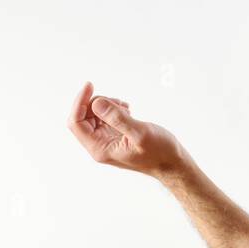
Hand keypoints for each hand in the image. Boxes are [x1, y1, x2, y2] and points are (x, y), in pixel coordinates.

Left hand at [67, 81, 185, 175]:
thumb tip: (96, 103)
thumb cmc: (159, 152)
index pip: (76, 123)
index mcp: (100, 149)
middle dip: (95, 103)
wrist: (172, 163)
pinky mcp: (114, 136)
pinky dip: (113, 109)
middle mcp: (99, 146)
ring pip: (93, 115)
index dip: (79, 102)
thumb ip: (117, 118)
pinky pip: (104, 117)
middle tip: (117, 102)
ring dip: (106, 105)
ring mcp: (106, 140)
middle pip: (82, 117)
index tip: (90, 84)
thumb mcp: (139, 133)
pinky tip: (128, 110)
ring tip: (126, 108)